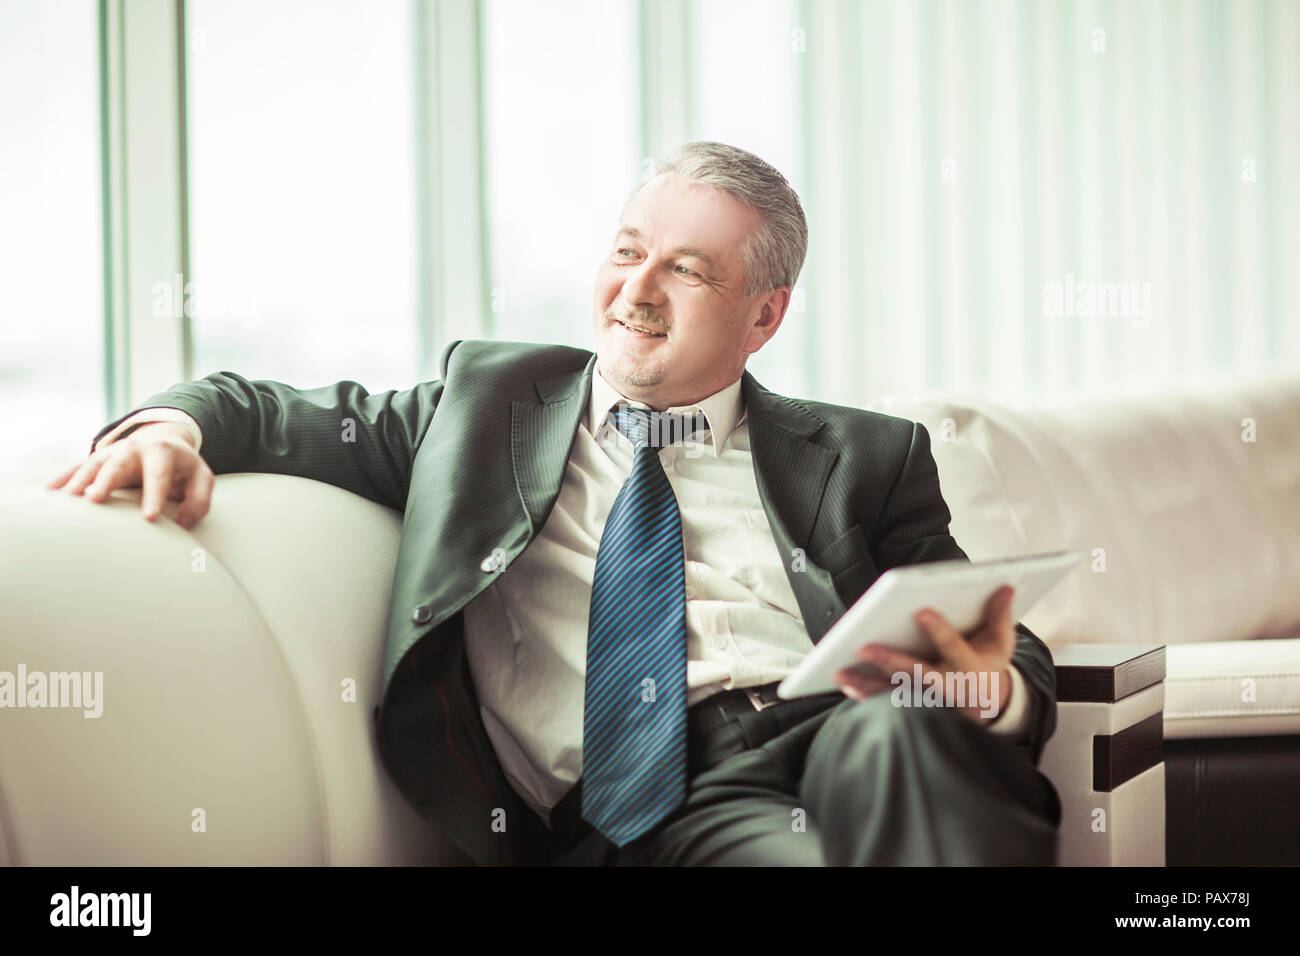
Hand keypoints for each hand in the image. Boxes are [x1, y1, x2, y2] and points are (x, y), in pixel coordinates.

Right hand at [47, 422, 213, 528]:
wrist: (163, 442)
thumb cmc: (183, 469)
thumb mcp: (200, 480)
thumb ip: (199, 501)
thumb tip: (183, 522)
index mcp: (162, 452)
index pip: (158, 475)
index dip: (154, 495)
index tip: (149, 518)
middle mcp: (134, 449)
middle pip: (117, 463)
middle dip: (106, 480)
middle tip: (94, 499)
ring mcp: (112, 452)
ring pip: (93, 464)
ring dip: (79, 480)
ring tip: (68, 498)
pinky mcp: (98, 460)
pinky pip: (77, 468)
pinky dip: (64, 478)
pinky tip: (51, 492)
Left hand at [834, 585, 1016, 725]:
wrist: (988, 707)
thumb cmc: (987, 665)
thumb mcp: (1000, 643)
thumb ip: (1000, 616)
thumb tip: (1006, 586)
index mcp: (971, 668)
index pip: (954, 647)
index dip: (939, 629)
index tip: (921, 610)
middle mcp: (949, 687)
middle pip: (917, 674)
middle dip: (890, 661)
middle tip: (864, 648)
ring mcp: (930, 702)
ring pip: (896, 693)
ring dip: (867, 684)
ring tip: (841, 672)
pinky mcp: (915, 710)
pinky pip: (887, 703)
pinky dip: (866, 695)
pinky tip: (846, 684)